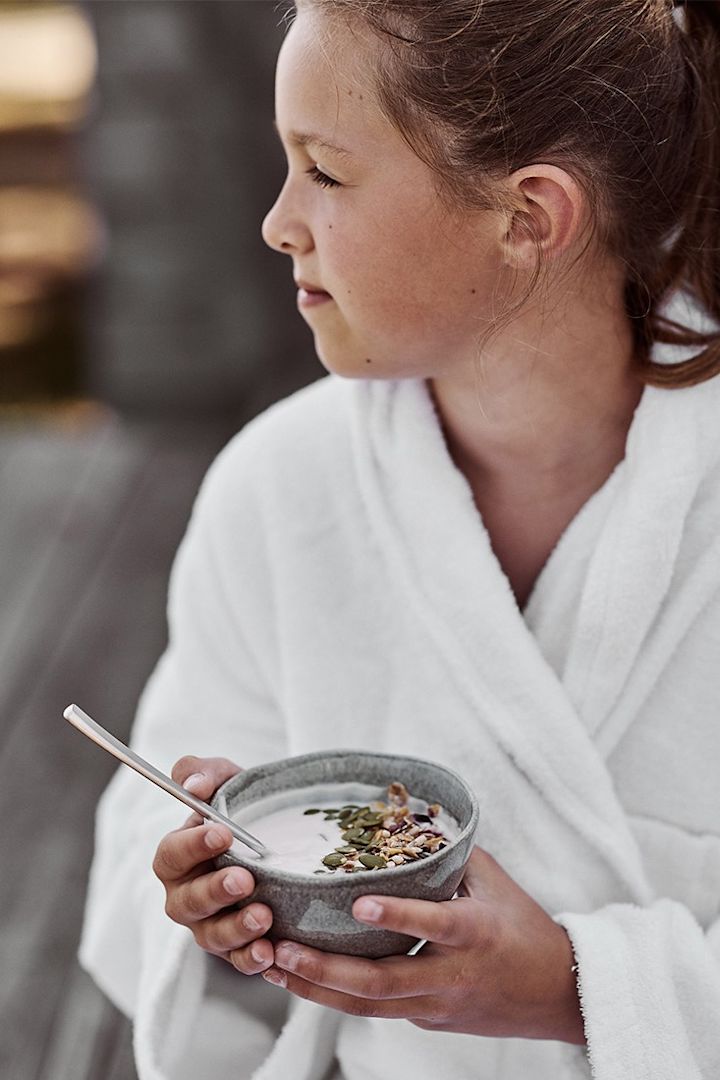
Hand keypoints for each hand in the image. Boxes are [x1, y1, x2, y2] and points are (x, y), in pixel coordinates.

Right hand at [152, 755, 274, 974]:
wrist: (277, 834)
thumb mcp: (225, 779)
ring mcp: (209, 925)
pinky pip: (238, 961)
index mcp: (177, 856)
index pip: (172, 854)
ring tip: (263, 917)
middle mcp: (186, 896)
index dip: (193, 846)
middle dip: (215, 892)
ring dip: (236, 931)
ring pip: (212, 937)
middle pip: (188, 903)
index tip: (224, 833)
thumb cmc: (241, 805)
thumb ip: (203, 772)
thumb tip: (194, 785)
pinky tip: (272, 953)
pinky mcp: (237, 947)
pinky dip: (252, 960)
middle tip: (245, 880)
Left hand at [262, 846, 584, 1043]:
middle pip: (382, 984)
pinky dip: (337, 996)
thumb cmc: (524, 925)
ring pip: (369, 1006)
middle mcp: (452, 976)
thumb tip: (399, 815)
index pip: (433, 924)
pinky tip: (301, 978)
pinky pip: (377, 1009)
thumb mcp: (492, 881)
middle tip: (281, 947)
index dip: (396, 915)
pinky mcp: (427, 1021)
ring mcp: (437, 1007)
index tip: (356, 903)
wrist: (558, 994)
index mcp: (475, 933)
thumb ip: (446, 854)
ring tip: (274, 965)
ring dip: (317, 989)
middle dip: (326, 970)